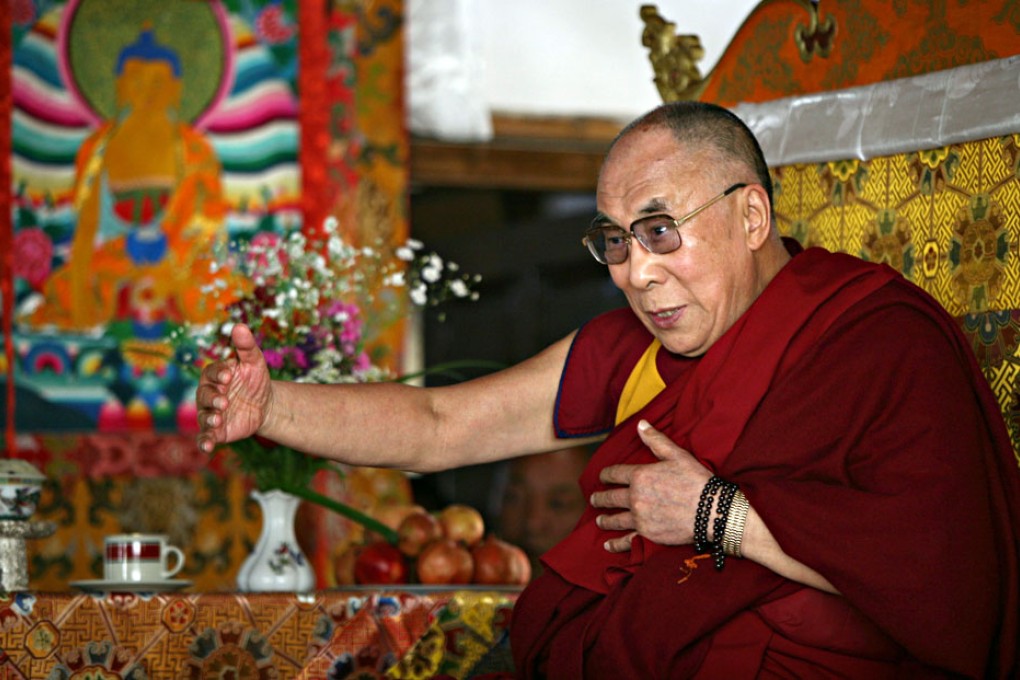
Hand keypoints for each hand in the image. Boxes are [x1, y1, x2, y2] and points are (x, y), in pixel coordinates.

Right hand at [195, 323, 272, 453]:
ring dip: (209, 418)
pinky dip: (204, 441)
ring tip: (218, 420)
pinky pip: (205, 436)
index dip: (218, 374)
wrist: (265, 405)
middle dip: (213, 397)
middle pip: (204, 394)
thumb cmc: (256, 379)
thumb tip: (240, 326)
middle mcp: (208, 393)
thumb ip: (246, 346)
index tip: (228, 375)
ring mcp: (211, 412)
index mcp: (215, 374)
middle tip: (224, 400)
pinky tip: (207, 446)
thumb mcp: (255, 362)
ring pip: (203, 415)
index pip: (211, 372)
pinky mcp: (216, 430)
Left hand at [590, 420, 712, 551]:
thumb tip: (640, 424)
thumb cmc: (696, 480)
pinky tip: (608, 545)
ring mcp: (640, 518)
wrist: (712, 510)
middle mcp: (635, 497)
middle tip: (593, 499)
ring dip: (604, 520)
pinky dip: (615, 544)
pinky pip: (626, 541)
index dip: (606, 474)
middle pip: (610, 497)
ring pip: (615, 520)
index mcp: (640, 476)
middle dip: (600, 498)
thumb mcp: (677, 455)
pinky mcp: (647, 535)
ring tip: (599, 520)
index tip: (602, 477)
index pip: (615, 473)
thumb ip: (656, 440)